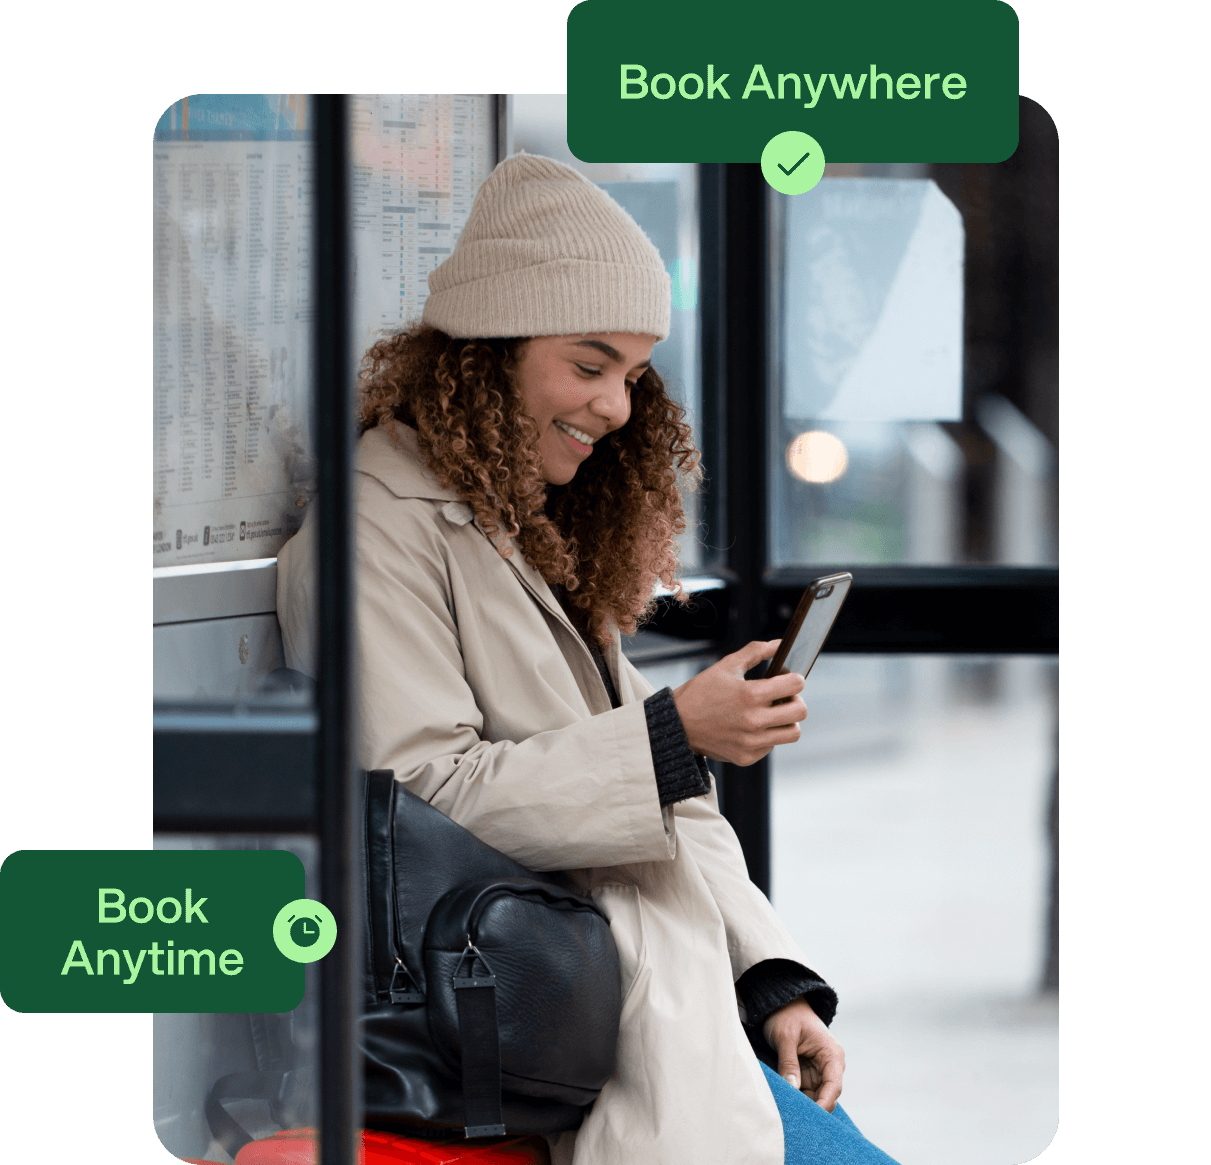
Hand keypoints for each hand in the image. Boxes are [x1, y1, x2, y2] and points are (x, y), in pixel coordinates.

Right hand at [671, 640, 806, 765]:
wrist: (677, 724)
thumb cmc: (701, 692)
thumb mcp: (726, 666)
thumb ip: (755, 651)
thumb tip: (779, 645)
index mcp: (750, 695)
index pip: (796, 684)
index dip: (794, 678)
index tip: (785, 678)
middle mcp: (754, 721)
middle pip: (801, 711)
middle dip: (795, 699)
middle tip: (782, 697)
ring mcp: (751, 742)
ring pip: (793, 733)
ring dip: (786, 721)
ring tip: (771, 713)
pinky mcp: (747, 757)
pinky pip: (772, 745)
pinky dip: (768, 735)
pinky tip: (753, 726)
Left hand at [763, 996, 844, 1111]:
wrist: (783, 1003)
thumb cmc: (787, 1015)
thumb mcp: (786, 1037)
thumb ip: (788, 1063)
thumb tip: (792, 1088)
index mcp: (831, 1054)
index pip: (833, 1085)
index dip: (824, 1103)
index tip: (811, 1116)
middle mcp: (829, 1065)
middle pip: (825, 1095)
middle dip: (812, 1107)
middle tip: (794, 1117)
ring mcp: (818, 1071)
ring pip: (814, 1096)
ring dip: (803, 1103)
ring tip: (787, 1111)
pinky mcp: (807, 1073)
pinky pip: (805, 1091)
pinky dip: (796, 1097)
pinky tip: (786, 1102)